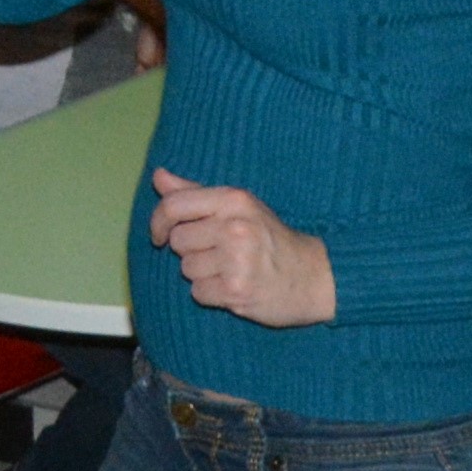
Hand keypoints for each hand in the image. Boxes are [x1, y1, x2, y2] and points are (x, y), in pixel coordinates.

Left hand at [147, 167, 336, 324]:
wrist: (314, 277)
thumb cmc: (271, 239)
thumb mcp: (239, 207)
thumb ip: (195, 192)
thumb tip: (158, 176)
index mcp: (234, 200)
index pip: (174, 206)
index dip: (157, 222)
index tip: (158, 236)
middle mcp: (234, 226)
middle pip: (178, 241)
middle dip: (191, 251)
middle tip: (219, 253)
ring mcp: (236, 260)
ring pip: (186, 269)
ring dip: (202, 274)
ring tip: (229, 270)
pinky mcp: (236, 290)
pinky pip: (198, 293)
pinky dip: (211, 294)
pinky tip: (232, 287)